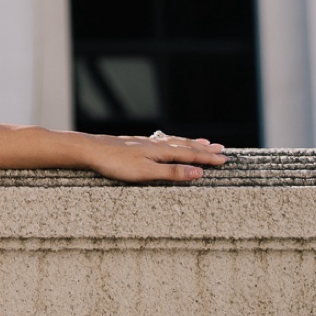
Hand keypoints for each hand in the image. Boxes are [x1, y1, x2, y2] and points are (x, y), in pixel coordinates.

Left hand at [79, 129, 226, 182]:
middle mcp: (155, 144)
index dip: (208, 158)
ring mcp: (145, 143)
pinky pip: (162, 142)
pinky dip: (174, 143)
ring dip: (191, 144)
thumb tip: (198, 172)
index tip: (225, 159)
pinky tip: (170, 143)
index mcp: (160, 151)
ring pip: (174, 142)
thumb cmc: (116, 164)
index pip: (190, 154)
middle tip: (221, 149)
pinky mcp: (136, 144)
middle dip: (204, 149)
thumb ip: (172, 173)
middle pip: (185, 145)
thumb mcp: (146, 173)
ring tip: (203, 143)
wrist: (90, 150)